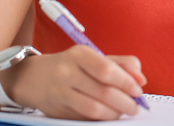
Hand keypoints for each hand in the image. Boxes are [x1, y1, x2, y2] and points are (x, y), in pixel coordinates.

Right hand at [0, 45, 146, 118]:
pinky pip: (83, 118)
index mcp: (79, 55)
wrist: (32, 77)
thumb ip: (121, 63)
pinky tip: (108, 115)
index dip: (126, 82)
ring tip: (124, 112)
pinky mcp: (56, 111)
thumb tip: (141, 79)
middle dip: (124, 102)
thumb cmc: (71, 65)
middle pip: (102, 91)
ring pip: (93, 109)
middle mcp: (67, 73)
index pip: (106, 69)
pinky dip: (100, 119)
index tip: (138, 90)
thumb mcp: (93, 57)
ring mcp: (60, 93)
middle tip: (135, 106)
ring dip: (114, 113)